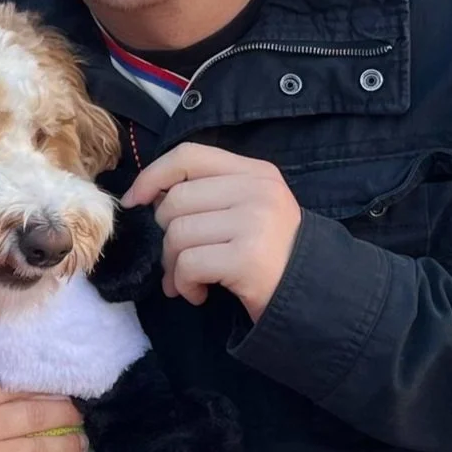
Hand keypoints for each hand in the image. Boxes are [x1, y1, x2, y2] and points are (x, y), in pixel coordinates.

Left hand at [122, 142, 300, 317]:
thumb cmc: (271, 255)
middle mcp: (258, 190)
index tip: (135, 201)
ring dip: (174, 267)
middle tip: (179, 261)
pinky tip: (199, 294)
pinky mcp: (248, 258)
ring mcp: (255, 222)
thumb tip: (147, 197)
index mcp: (256, 172)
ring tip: (189, 281)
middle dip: (166, 236)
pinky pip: (189, 265)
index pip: (188, 156)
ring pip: (178, 235)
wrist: (315, 296)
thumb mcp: (249, 209)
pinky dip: (184, 285)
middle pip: (176, 200)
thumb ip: (208, 194)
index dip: (152, 176)